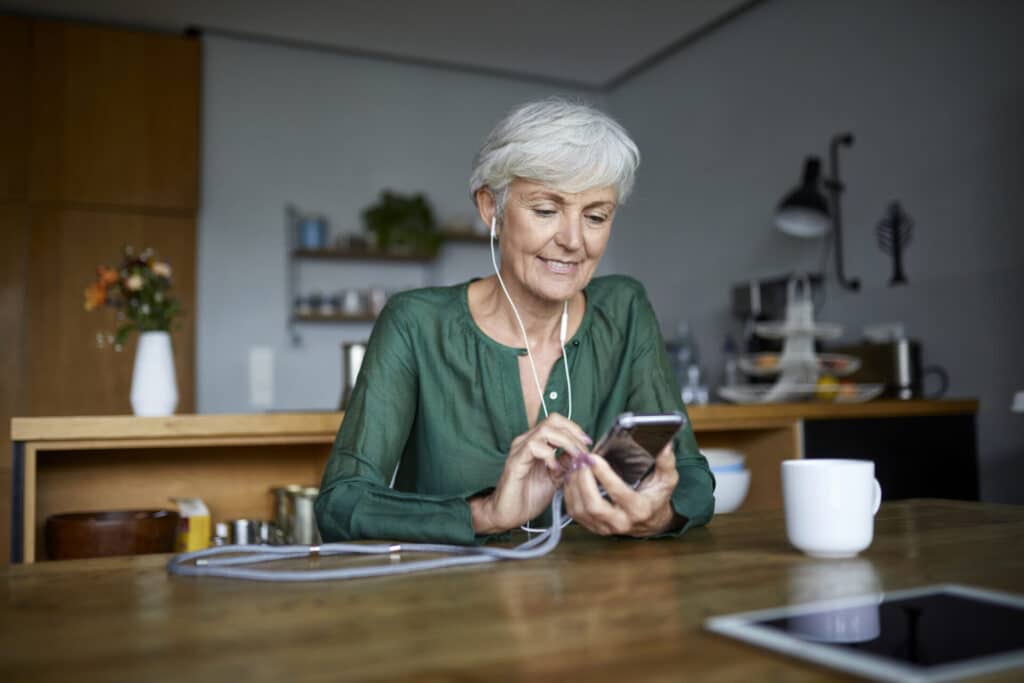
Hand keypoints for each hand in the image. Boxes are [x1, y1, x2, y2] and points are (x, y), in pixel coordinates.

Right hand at [471, 414, 591, 533]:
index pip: (557, 422)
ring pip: (546, 430)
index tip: (588, 444)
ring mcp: (520, 449)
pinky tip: (555, 469)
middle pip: (553, 421)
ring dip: (566, 442)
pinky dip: (549, 454)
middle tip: (584, 451)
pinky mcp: (515, 461)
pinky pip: (533, 446)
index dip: (575, 429)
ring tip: (574, 459)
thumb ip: (566, 464)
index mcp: (537, 443)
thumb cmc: (528, 497)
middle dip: (573, 434)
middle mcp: (527, 441)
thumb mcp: (555, 479)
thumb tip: (583, 454)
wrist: (508, 515)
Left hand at [563, 442, 681, 536]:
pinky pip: (575, 513)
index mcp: (639, 509)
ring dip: (574, 486)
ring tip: (574, 465)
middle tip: (580, 460)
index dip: (604, 475)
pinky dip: (569, 494)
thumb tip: (666, 444)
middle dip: (583, 480)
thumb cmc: (657, 497)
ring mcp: (605, 527)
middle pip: (594, 506)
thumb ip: (666, 462)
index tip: (594, 458)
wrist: (651, 521)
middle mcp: (621, 522)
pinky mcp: (594, 528)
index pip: (618, 493)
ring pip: (581, 510)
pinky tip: (571, 477)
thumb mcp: (667, 479)